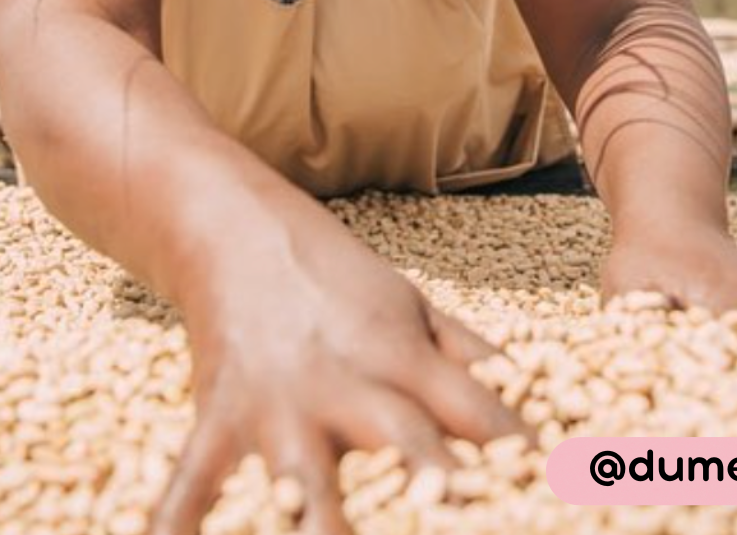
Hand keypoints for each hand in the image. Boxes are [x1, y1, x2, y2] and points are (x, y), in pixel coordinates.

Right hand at [148, 194, 525, 534]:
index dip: (521, 452)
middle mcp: (347, 382)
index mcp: (401, 355)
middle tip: (472, 524)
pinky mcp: (219, 417)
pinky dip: (176, 520)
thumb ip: (468, 354)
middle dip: (440, 493)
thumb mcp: (410, 304)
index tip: (560, 494)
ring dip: (320, 524)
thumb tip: (531, 390)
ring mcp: (279, 404)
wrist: (238, 232)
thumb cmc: (334, 275)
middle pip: (406, 449)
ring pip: (307, 482)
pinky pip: (194, 481)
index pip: (477, 412)